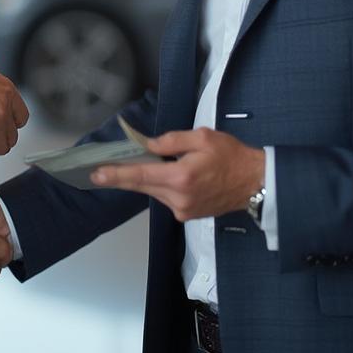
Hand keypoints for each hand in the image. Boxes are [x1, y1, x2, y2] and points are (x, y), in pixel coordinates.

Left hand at [90, 128, 264, 222]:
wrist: (256, 184)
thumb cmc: (232, 156)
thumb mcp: (202, 137)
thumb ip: (171, 140)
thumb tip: (148, 145)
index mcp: (181, 177)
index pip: (140, 175)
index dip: (116, 175)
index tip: (96, 174)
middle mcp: (179, 198)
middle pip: (142, 185)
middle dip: (123, 176)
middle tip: (101, 170)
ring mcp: (183, 210)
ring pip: (153, 192)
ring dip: (145, 179)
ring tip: (142, 164)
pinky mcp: (187, 215)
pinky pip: (165, 198)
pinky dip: (160, 185)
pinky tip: (166, 175)